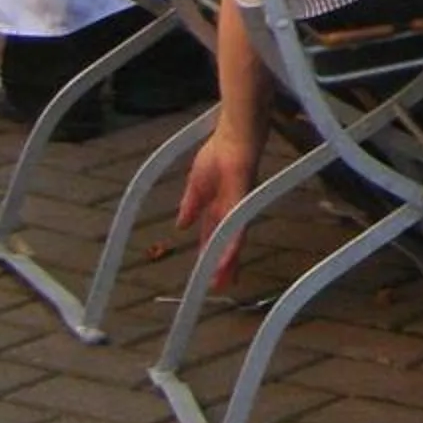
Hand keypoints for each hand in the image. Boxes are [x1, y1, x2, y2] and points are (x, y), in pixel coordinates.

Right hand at [175, 132, 259, 288]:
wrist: (232, 136)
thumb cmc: (218, 154)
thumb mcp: (195, 184)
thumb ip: (190, 205)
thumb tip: (180, 225)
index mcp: (217, 208)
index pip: (213, 237)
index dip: (209, 256)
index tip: (207, 275)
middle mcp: (229, 211)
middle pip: (226, 243)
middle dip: (222, 265)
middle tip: (220, 286)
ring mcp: (237, 207)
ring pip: (233, 240)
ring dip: (226, 260)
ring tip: (222, 280)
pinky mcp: (242, 200)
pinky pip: (236, 225)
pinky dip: (231, 243)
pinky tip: (227, 257)